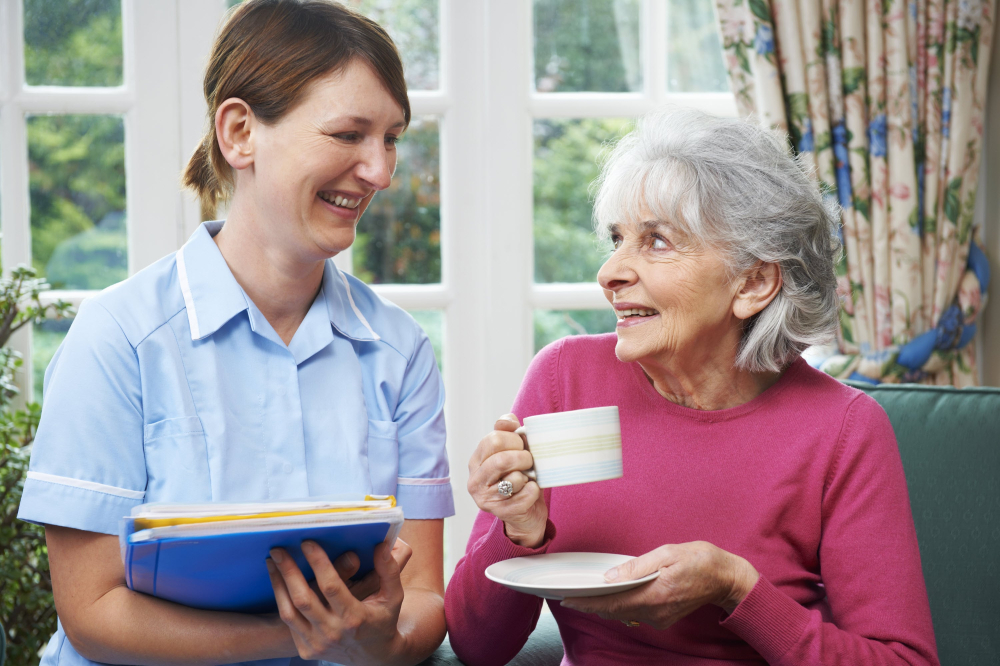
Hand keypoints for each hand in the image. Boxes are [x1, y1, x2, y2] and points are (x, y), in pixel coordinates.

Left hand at [267, 538, 413, 664]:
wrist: (374, 657)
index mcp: (355, 618)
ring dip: (278, 584)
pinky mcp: (307, 650)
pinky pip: (289, 623)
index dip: (318, 563)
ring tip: (272, 562)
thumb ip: (389, 571)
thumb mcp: (393, 597)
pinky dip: (281, 600)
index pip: (331, 586)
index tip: (307, 542)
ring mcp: (318, 643)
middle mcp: (334, 633)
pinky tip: (279, 582)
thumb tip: (380, 546)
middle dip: (288, 571)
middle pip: (303, 598)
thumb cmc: (383, 621)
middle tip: (278, 549)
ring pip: (290, 611)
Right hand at [467, 414, 547, 547]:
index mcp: (476, 460)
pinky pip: (524, 497)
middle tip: (530, 461)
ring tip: (528, 477)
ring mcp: (486, 498)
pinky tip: (532, 490)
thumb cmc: (520, 478)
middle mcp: (476, 480)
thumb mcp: (512, 451)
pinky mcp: (501, 513)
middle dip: (522, 457)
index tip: (522, 445)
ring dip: (528, 476)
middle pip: (501, 460)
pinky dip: (533, 491)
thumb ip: (508, 432)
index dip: (513, 439)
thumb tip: (508, 420)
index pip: (492, 440)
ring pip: (513, 479)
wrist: (526, 514)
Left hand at [560, 541, 758, 629]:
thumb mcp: (667, 553)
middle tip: (569, 596)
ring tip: (584, 594)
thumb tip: (611, 577)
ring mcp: (660, 617)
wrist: (726, 577)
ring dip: (604, 605)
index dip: (588, 603)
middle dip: (591, 604)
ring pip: (624, 613)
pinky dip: (620, 605)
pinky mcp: (664, 617)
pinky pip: (635, 612)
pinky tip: (611, 595)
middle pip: (615, 611)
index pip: (612, 603)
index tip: (568, 600)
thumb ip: (637, 566)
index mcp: (655, 595)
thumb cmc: (699, 560)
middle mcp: (656, 612)